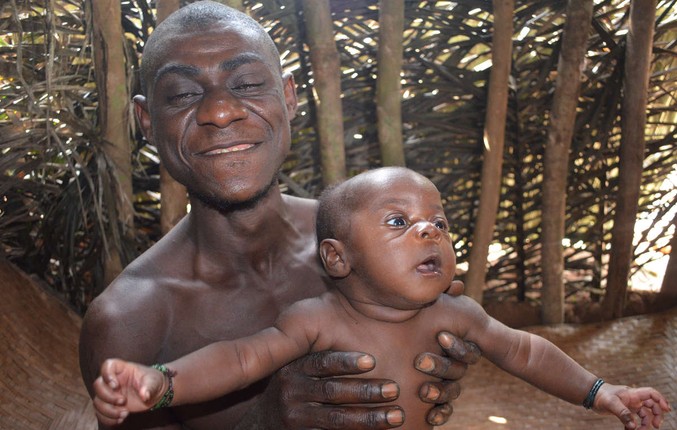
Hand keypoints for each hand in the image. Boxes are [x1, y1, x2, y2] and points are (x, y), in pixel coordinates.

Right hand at [92, 359, 166, 426]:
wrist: (154, 393)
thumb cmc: (153, 381)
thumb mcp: (153, 381)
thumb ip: (149, 387)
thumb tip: (144, 395)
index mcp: (122, 369)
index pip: (107, 365)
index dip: (107, 375)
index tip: (116, 385)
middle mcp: (112, 380)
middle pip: (98, 385)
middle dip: (108, 396)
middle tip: (123, 401)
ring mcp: (109, 393)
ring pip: (97, 401)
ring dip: (108, 411)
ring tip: (125, 414)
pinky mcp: (110, 406)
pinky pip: (100, 414)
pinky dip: (108, 419)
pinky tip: (120, 420)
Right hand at [240, 351, 403, 428]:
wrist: (264, 421)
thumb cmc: (294, 384)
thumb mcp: (298, 363)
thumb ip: (320, 350)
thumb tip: (350, 307)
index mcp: (294, 366)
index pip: (322, 363)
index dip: (346, 362)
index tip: (372, 361)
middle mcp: (292, 390)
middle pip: (332, 391)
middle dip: (366, 390)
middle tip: (393, 389)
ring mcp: (295, 416)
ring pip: (337, 418)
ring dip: (370, 418)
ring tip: (396, 415)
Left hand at [412, 279, 480, 425]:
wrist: (403, 334)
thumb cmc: (430, 316)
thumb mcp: (436, 306)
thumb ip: (444, 297)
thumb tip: (455, 284)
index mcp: (455, 344)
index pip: (465, 350)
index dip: (456, 345)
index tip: (441, 337)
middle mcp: (455, 363)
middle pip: (456, 370)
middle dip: (440, 366)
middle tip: (420, 361)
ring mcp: (448, 380)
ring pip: (451, 391)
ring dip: (439, 392)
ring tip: (424, 392)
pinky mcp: (437, 396)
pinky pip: (444, 409)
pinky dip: (440, 413)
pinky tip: (431, 418)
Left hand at [594, 383, 670, 428]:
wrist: (591, 395)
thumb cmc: (601, 395)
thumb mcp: (611, 403)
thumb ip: (623, 414)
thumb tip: (633, 426)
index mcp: (633, 394)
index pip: (651, 394)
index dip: (661, 400)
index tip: (666, 410)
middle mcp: (634, 399)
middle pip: (652, 405)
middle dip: (656, 415)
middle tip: (656, 426)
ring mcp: (630, 405)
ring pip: (645, 414)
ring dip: (645, 423)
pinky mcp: (625, 410)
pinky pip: (635, 419)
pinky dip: (635, 425)